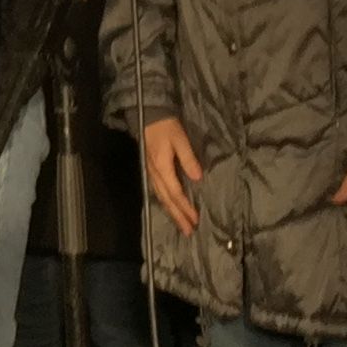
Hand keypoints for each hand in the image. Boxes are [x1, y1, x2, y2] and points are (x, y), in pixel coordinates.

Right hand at [141, 117, 204, 234]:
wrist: (148, 115)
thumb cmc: (166, 127)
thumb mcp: (180, 139)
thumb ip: (188, 158)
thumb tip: (198, 178)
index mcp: (162, 168)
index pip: (176, 193)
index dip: (186, 207)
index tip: (195, 220)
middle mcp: (155, 174)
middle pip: (167, 200)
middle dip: (178, 216)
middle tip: (188, 231)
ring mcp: (152, 173)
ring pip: (161, 198)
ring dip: (172, 212)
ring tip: (182, 225)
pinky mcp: (152, 170)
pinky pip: (158, 192)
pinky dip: (166, 203)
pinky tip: (171, 207)